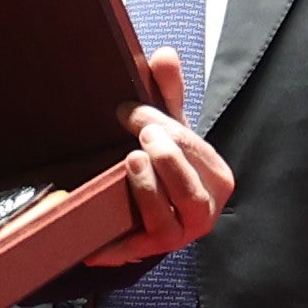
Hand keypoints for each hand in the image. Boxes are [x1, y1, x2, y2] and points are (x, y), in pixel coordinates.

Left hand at [78, 48, 236, 270]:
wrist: (155, 202)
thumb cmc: (166, 162)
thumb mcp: (168, 124)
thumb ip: (167, 90)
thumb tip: (163, 55)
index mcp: (216, 177)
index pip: (193, 150)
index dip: (162, 127)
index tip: (132, 113)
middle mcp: (205, 211)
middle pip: (189, 190)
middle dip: (165, 160)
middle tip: (139, 137)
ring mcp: (179, 236)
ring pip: (168, 221)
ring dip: (148, 192)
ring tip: (130, 163)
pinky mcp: (150, 252)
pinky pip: (133, 250)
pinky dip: (112, 248)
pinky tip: (91, 241)